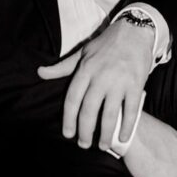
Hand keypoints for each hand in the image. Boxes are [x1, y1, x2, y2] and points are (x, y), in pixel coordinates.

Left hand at [37, 20, 151, 148]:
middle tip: (83, 144)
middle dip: (85, 131)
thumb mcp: (82, 52)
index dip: (69, 119)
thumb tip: (40, 72)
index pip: (72, 99)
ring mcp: (120, 82)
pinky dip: (127, 126)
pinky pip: (132, 110)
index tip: (67, 134)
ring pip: (110, 114)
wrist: (135, 30)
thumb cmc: (106, 44)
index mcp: (85, 69)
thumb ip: (62, 67)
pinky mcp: (136, 84)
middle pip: (89, 110)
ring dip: (105, 134)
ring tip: (102, 146)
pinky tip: (123, 137)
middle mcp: (101, 77)